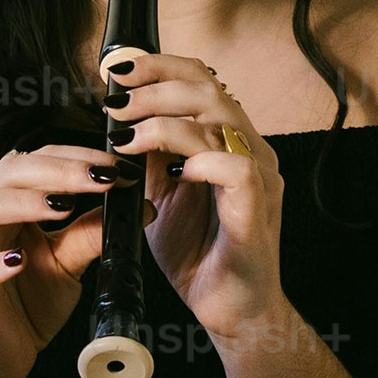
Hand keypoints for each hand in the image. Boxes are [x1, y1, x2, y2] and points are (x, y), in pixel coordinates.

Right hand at [0, 141, 117, 377]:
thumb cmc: (26, 304)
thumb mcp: (67, 264)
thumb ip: (90, 233)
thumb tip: (139, 207)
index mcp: (7, 203)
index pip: (38, 161)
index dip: (78, 158)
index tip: (120, 167)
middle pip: (8, 174)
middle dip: (58, 170)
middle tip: (102, 178)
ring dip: (21, 202)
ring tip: (62, 206)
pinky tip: (17, 263)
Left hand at [99, 47, 285, 333]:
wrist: (232, 311)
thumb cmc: (200, 253)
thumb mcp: (161, 195)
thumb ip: (148, 156)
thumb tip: (117, 119)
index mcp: (229, 141)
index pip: (201, 79)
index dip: (159, 67)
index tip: (117, 72)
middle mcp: (251, 150)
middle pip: (208, 88)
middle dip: (154, 87)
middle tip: (115, 103)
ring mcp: (261, 178)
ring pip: (219, 120)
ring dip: (164, 122)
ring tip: (127, 137)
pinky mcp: (258, 210)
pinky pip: (237, 171)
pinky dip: (201, 162)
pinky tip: (173, 172)